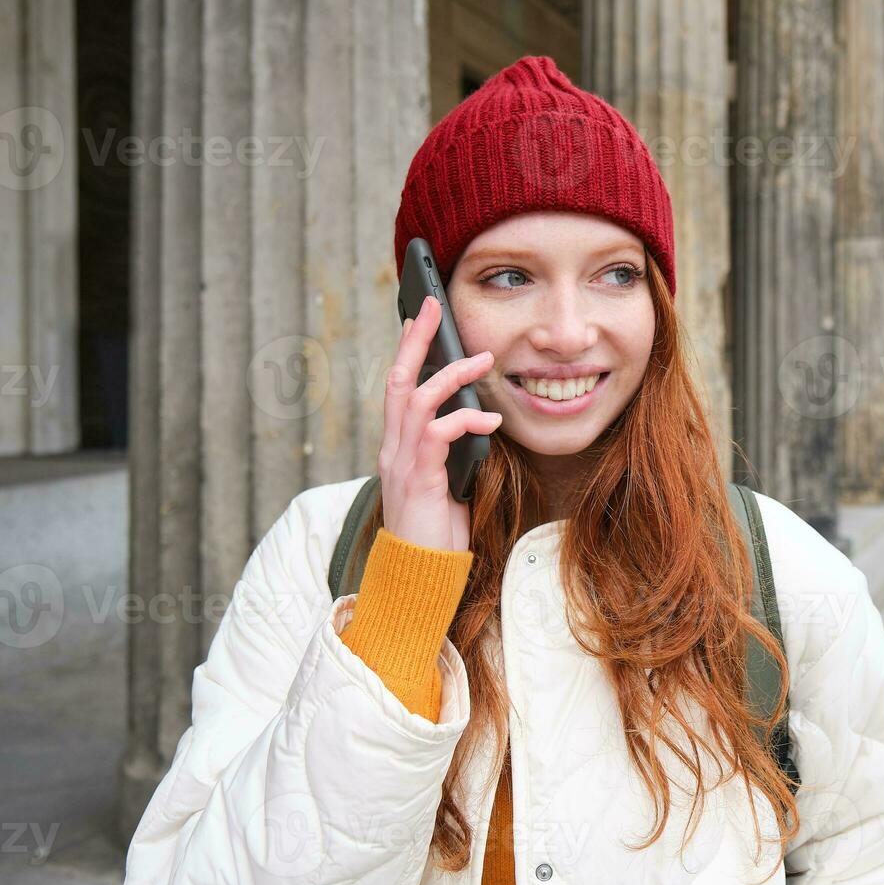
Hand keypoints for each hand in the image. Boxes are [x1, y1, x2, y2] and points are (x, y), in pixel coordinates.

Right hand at [377, 295, 501, 551]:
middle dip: (415, 340)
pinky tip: (490, 420)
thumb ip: (452, 453)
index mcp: (398, 447)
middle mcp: (393, 448)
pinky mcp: (419, 478)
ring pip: (418, 397)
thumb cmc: (436, 534)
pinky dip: (465, 418)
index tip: (421, 319)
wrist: (418, 577)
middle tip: (433, 307)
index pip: (399, 387)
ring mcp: (402, 462)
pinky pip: (438, 433)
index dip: (408, 351)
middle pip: (398, 378)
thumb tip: (475, 426)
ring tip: (483, 360)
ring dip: (451, 374)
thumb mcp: (447, 484)